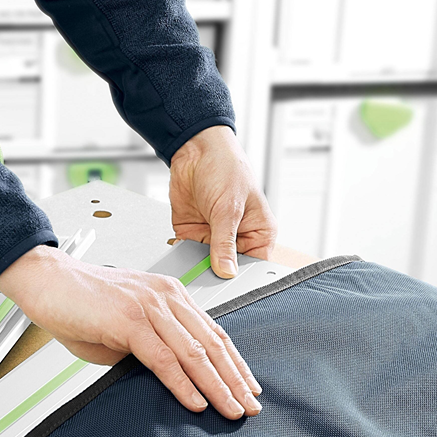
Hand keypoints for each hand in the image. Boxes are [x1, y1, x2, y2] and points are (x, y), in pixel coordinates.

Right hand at [0, 245, 261, 418]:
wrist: (45, 280)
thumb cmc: (77, 303)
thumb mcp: (122, 329)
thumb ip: (147, 348)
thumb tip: (164, 375)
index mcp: (168, 295)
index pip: (212, 332)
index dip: (233, 362)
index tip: (247, 386)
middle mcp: (166, 297)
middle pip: (212, 344)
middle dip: (235, 380)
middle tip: (250, 406)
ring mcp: (150, 307)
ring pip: (195, 353)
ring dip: (217, 386)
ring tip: (232, 410)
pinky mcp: (130, 321)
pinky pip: (165, 359)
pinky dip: (183, 384)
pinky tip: (197, 402)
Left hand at [169, 126, 276, 278]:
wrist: (195, 149)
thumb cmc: (226, 168)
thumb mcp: (229, 208)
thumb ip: (225, 243)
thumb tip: (227, 272)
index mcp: (259, 233)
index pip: (255, 267)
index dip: (242, 279)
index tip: (228, 286)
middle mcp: (237, 239)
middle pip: (228, 270)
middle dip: (216, 274)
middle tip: (205, 279)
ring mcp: (213, 238)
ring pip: (205, 264)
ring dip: (195, 266)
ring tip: (190, 267)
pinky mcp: (192, 234)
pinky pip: (186, 254)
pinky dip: (180, 256)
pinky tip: (177, 253)